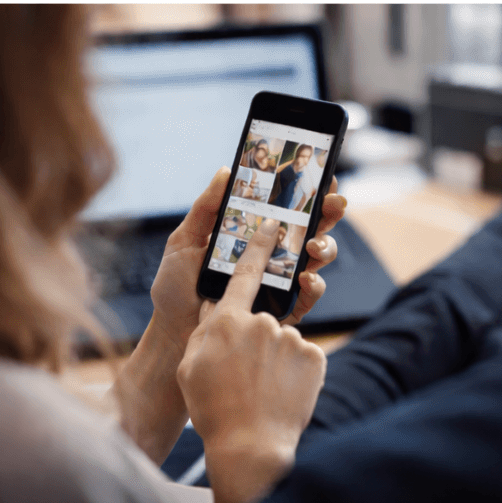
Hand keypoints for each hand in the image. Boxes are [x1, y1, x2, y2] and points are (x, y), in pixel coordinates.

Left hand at [152, 171, 347, 344]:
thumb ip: (206, 207)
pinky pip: (310, 296)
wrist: (170, 332)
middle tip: (331, 205)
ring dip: (324, 247)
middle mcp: (273, 255)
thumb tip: (227, 170)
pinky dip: (315, 285)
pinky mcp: (284, 309)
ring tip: (312, 246)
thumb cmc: (176, 287)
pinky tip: (306, 278)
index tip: (324, 176)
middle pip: (312, 228)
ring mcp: (281, 282)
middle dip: (329, 213)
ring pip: (317, 259)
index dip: (309, 192)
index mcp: (253, 235)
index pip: (288, 209)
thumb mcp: (185, 240)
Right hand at [179, 218, 326, 502]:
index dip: (260, 245)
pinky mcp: (315, 357)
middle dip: (256, 339)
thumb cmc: (213, 407)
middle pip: (263, 318)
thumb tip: (218, 305)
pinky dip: (292, 374)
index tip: (273, 223)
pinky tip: (279, 395)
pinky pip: (302, 357)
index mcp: (229, 320)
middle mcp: (264, 322)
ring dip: (274, 362)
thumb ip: (206, 328)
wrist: (251, 445)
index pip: (246, 272)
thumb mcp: (193, 364)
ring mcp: (292, 338)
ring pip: (283, 342)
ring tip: (259, 393)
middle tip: (244, 370)